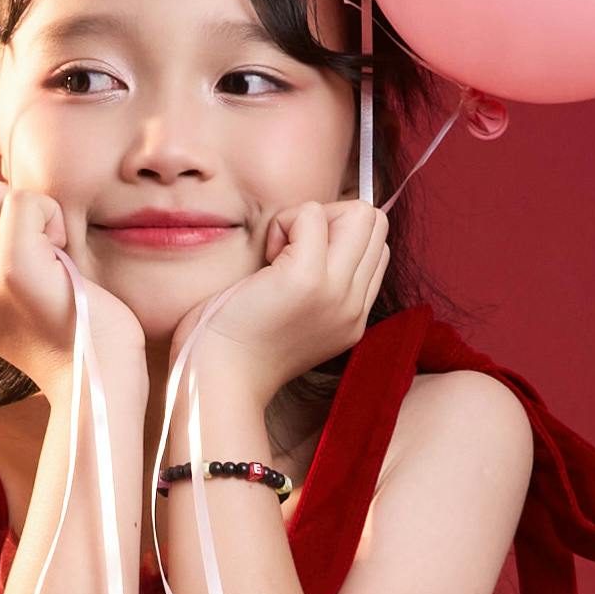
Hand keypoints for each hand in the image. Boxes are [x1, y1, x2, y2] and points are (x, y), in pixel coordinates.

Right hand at [0, 165, 138, 386]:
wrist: (98, 383)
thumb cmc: (80, 338)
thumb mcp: (26, 303)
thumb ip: (2, 264)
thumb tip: (2, 200)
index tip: (33, 254)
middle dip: (11, 210)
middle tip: (47, 251)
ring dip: (30, 209)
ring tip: (54, 251)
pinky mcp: (12, 269)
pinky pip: (21, 200)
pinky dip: (50, 213)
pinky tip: (64, 254)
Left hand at [189, 197, 391, 400]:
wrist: (218, 381)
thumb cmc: (236, 344)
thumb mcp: (294, 316)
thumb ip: (318, 283)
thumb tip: (317, 229)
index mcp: (353, 317)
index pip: (376, 248)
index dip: (337, 237)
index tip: (297, 262)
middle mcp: (354, 307)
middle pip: (374, 223)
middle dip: (332, 219)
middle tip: (289, 252)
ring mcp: (336, 293)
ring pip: (358, 212)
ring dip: (310, 219)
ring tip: (278, 256)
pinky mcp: (306, 280)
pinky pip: (312, 213)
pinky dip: (284, 222)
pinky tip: (264, 259)